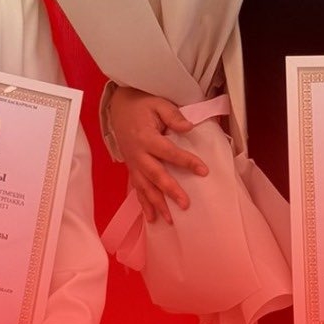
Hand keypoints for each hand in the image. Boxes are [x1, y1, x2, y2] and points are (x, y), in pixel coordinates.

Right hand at [107, 86, 207, 224]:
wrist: (119, 106)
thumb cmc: (143, 104)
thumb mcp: (159, 103)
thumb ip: (174, 115)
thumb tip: (189, 128)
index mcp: (146, 137)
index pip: (169, 152)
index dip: (186, 162)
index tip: (203, 171)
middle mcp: (138, 153)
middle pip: (155, 175)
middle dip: (170, 191)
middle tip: (185, 205)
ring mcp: (133, 163)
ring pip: (145, 186)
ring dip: (157, 204)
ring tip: (170, 220)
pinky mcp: (131, 167)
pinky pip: (137, 188)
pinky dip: (144, 203)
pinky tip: (152, 218)